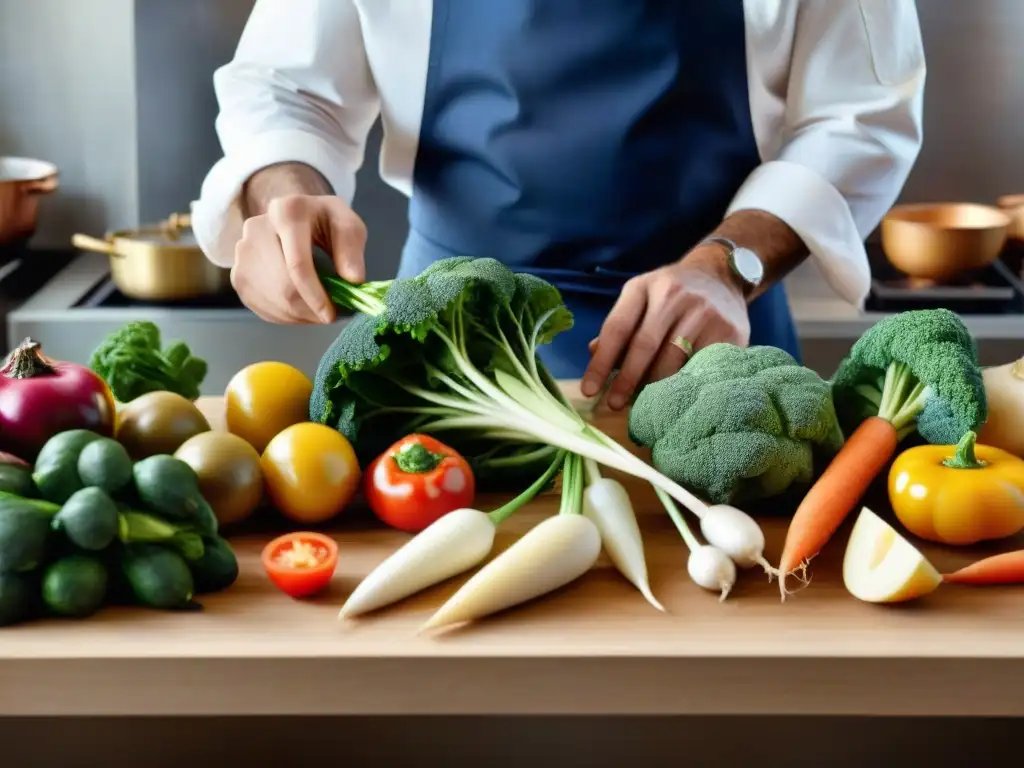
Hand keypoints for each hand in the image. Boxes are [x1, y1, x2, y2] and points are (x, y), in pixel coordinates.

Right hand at [232, 194, 366, 323]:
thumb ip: (352, 250)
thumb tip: (353, 280)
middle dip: (308, 310)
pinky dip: (284, 316)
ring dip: (298, 316)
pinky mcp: (238, 275)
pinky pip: (261, 307)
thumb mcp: (347, 225)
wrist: (294, 216)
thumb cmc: (324, 222)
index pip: (297, 264)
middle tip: (328, 316)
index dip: (315, 296)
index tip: (331, 315)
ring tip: (316, 312)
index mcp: (287, 212)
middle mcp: (256, 229)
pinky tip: (300, 310)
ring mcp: (242, 253)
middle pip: (282, 287)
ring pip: (270, 301)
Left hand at [581, 245, 750, 409]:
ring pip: (673, 361)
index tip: (589, 390)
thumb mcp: (640, 297)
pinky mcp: (729, 331)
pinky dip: (687, 385)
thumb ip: (620, 326)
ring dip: (655, 387)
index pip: (617, 328)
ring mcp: (704, 312)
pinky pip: (701, 367)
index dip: (601, 363)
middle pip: (644, 346)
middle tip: (614, 404)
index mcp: (643, 287)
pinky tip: (677, 397)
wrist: (721, 276)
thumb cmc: (671, 294)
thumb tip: (594, 353)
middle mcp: (673, 295)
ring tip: (645, 403)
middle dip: (626, 380)